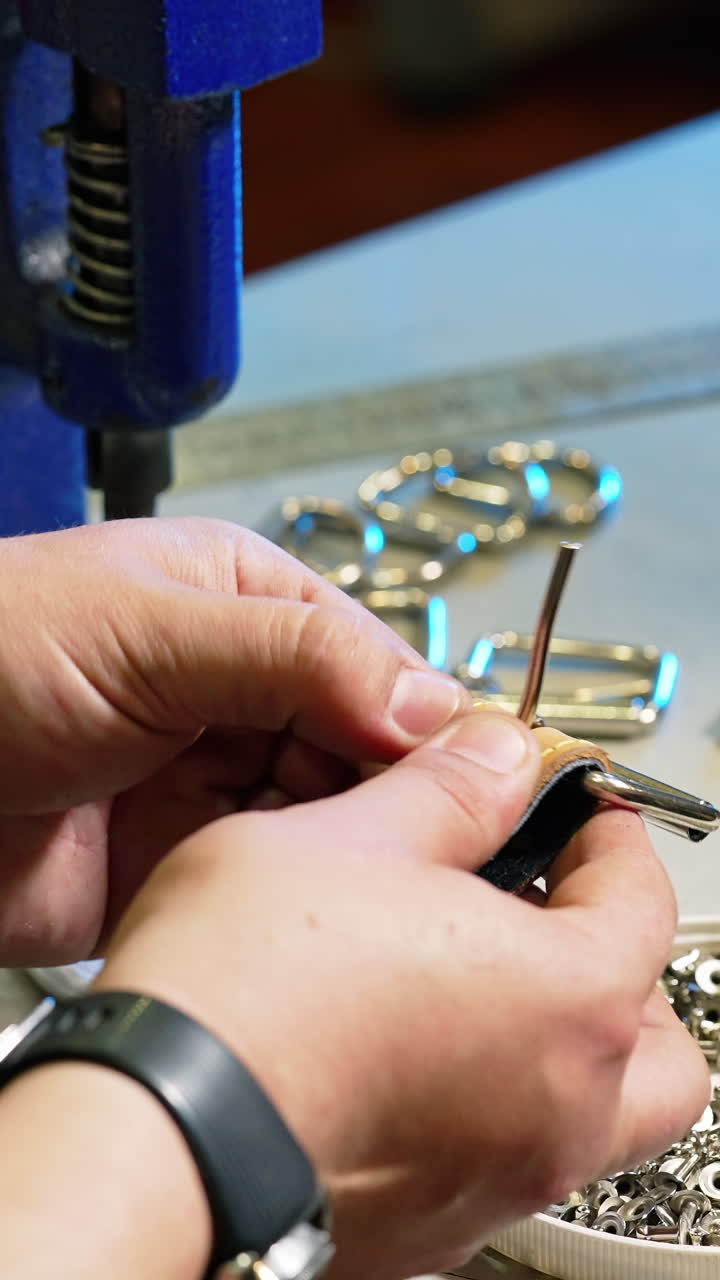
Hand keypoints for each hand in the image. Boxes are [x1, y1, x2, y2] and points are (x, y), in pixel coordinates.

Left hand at [0, 518, 465, 962]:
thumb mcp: (152, 628)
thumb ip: (296, 657)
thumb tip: (434, 705)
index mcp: (248, 606)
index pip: (376, 665)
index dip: (424, 723)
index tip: (479, 783)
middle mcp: (245, 693)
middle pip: (365, 752)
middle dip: (390, 799)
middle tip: (424, 852)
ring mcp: (217, 781)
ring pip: (329, 826)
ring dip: (347, 858)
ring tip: (363, 889)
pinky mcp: (188, 863)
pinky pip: (273, 887)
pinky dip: (293, 903)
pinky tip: (306, 917)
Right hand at [99, 708, 709, 1279]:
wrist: (154, 1130)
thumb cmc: (244, 991)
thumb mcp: (354, 835)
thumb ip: (452, 789)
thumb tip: (499, 757)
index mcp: (565, 1001)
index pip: (642, 898)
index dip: (608, 832)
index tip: (572, 810)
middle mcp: (554, 1109)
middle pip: (653, 1038)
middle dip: (616, 962)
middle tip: (550, 907)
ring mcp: (492, 1182)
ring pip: (588, 1111)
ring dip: (557, 1037)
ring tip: (470, 975)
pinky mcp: (425, 1231)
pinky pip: (500, 1157)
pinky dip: (487, 1097)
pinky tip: (403, 1045)